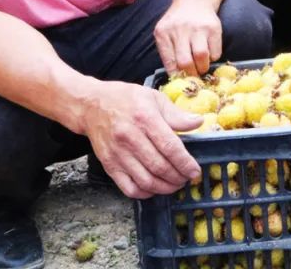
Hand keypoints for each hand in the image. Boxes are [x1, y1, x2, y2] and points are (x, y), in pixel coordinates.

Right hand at [80, 81, 201, 198]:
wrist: (91, 106)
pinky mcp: (109, 165)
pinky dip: (145, 193)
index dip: (185, 163)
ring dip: (164, 188)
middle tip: (187, 178)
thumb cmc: (126, 99)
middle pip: (159, 166)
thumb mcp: (154, 97)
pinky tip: (154, 188)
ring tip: (175, 184)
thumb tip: (199, 122)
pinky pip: (128, 187)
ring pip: (146, 180)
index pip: (170, 147)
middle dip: (178, 177)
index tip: (195, 171)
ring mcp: (118, 154)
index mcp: (145, 118)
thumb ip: (176, 114)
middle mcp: (130, 138)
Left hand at [154, 0, 221, 75]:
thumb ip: (168, 53)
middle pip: (185, 62)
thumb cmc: (177, 22)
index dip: (177, 76)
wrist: (194, 0)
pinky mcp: (213, 28)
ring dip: (203, 67)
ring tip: (202, 67)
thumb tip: (177, 78)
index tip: (182, 80)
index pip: (169, 63)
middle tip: (193, 76)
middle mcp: (179, 29)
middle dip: (191, 74)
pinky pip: (215, 52)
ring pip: (201, 57)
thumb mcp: (165, 33)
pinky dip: (213, 58)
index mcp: (163, 33)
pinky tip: (209, 53)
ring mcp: (197, 28)